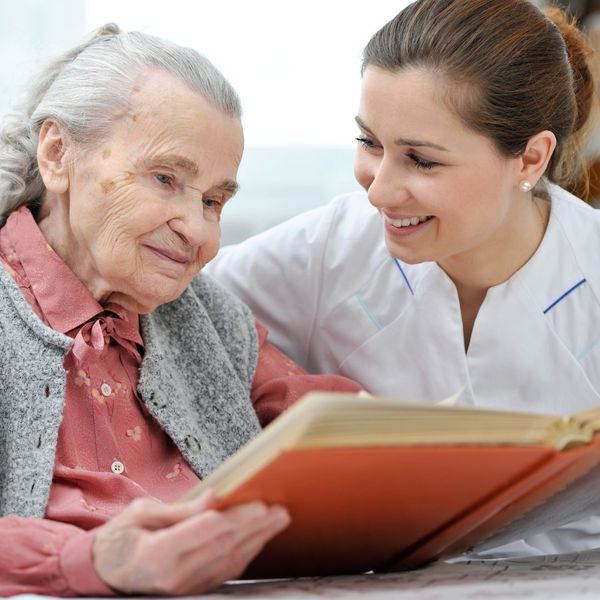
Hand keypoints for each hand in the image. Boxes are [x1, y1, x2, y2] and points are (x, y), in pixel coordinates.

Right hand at [93, 490, 289, 594]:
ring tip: (278, 521)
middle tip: (281, 510)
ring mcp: (184, 588)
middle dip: (256, 527)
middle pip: (224, 547)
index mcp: (156, 553)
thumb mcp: (140, 514)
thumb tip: (213, 498)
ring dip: (257, 540)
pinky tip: (259, 539)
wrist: (101, 575)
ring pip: (229, 562)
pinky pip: (224, 572)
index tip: (259, 504)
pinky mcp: (191, 590)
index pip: (205, 533)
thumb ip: (180, 511)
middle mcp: (173, 576)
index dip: (235, 518)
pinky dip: (245, 554)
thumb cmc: (118, 538)